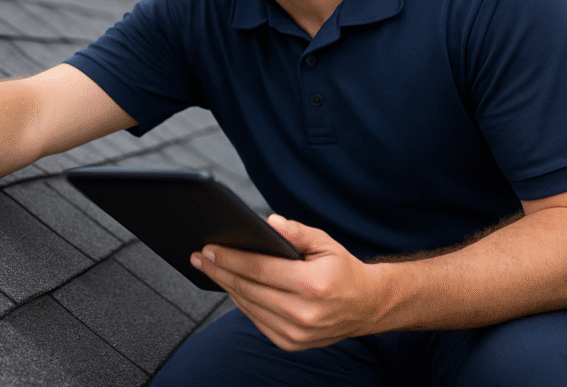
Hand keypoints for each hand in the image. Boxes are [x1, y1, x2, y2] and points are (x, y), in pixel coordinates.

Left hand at [191, 215, 389, 350]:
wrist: (367, 306)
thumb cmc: (342, 270)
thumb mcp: (325, 243)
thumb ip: (296, 231)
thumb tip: (269, 222)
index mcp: (313, 285)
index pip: (259, 270)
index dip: (230, 258)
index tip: (208, 248)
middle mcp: (305, 313)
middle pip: (248, 289)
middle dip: (219, 270)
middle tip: (199, 256)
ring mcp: (297, 333)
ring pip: (248, 307)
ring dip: (226, 287)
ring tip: (210, 268)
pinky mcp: (291, 344)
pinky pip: (256, 320)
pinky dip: (241, 303)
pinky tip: (231, 287)